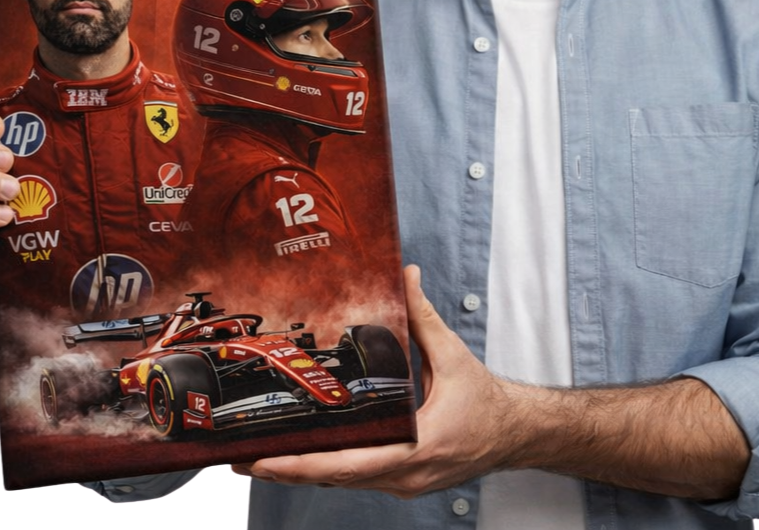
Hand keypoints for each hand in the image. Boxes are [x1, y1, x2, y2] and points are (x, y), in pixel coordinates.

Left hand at [234, 265, 520, 496]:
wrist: (516, 433)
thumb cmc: (486, 401)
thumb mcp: (452, 355)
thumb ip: (423, 316)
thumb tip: (405, 276)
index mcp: (418, 447)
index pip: (349, 464)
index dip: (304, 464)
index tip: (267, 459)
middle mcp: (406, 474)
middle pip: (335, 479)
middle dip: (287, 469)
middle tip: (242, 457)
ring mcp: (404, 483)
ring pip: (344, 483)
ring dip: (304, 471)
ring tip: (260, 457)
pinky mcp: (403, 481)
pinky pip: (358, 479)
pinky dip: (329, 467)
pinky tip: (303, 454)